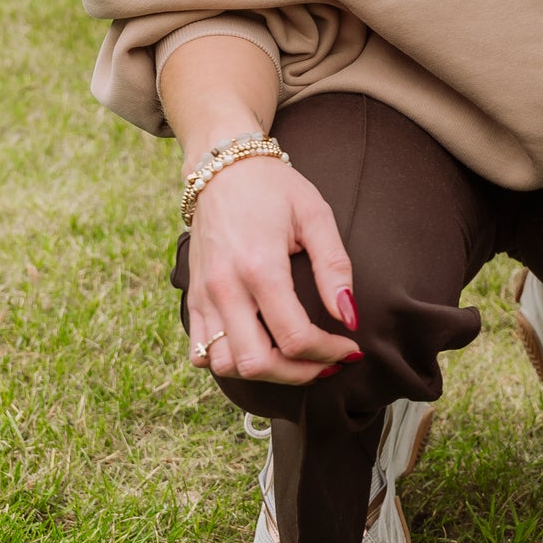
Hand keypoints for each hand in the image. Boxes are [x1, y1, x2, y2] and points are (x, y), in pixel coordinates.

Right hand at [186, 153, 361, 385]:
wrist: (223, 168)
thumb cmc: (274, 188)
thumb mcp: (315, 215)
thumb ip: (334, 267)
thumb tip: (350, 316)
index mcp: (259, 266)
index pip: (294, 336)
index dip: (328, 353)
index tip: (349, 348)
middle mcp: (225, 287)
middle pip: (257, 363)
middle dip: (298, 374)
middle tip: (326, 364)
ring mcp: (204, 296)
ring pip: (226, 366)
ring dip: (264, 373)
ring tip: (295, 360)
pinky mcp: (192, 298)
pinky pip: (201, 352)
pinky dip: (228, 363)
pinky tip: (258, 348)